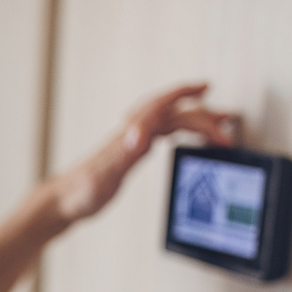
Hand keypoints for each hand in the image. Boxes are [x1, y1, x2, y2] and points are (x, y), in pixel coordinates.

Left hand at [53, 82, 238, 221]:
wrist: (62, 202)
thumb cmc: (81, 192)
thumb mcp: (104, 175)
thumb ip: (124, 153)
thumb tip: (143, 134)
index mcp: (129, 135)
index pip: (162, 107)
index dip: (185, 96)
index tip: (206, 89)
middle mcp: (131, 134)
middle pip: (172, 113)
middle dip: (202, 113)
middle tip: (229, 119)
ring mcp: (130, 142)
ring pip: (168, 121)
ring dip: (194, 118)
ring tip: (217, 121)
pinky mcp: (128, 154)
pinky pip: (160, 133)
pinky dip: (178, 130)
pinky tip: (183, 136)